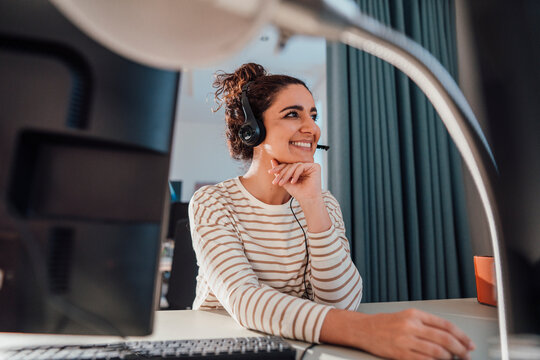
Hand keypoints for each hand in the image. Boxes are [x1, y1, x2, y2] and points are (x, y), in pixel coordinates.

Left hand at [268, 159, 321, 202]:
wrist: (307, 200)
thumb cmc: (298, 192)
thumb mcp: (285, 181)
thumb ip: (279, 171)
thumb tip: (272, 160)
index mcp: (299, 169)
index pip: (287, 165)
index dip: (278, 168)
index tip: (270, 172)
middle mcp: (305, 166)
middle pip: (290, 165)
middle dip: (282, 173)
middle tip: (276, 181)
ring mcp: (310, 166)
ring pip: (295, 166)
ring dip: (287, 175)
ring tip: (282, 183)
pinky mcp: (315, 167)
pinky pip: (301, 167)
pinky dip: (295, 174)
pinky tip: (293, 182)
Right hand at [321, 308, 474, 359]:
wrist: (364, 330)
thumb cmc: (385, 324)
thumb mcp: (406, 316)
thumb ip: (426, 324)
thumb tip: (450, 337)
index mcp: (415, 314)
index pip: (445, 325)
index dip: (461, 335)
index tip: (469, 343)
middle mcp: (411, 326)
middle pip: (444, 338)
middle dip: (460, 349)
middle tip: (467, 354)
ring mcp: (405, 340)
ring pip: (437, 351)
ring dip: (449, 358)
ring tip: (453, 359)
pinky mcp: (400, 354)